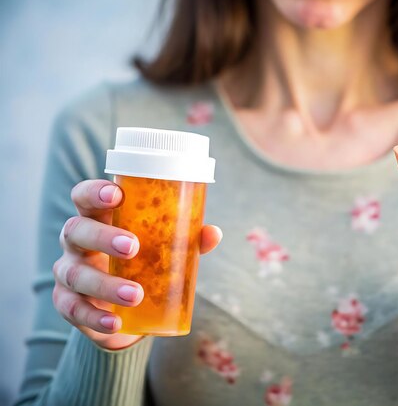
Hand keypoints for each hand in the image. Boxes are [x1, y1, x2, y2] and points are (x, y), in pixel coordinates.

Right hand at [52, 179, 221, 350]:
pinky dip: (94, 317)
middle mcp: (76, 242)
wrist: (124, 310)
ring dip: (105, 284)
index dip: (95, 192)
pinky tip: (114, 322)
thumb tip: (213, 233)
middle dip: (103, 237)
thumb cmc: (142, 263)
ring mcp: (68, 272)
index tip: (117, 194)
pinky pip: (73, 309)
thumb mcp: (162, 249)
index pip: (85, 197)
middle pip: (76, 231)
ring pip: (76, 274)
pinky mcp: (67, 302)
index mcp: (98, 219)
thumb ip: (186, 239)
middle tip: (132, 246)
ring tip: (135, 294)